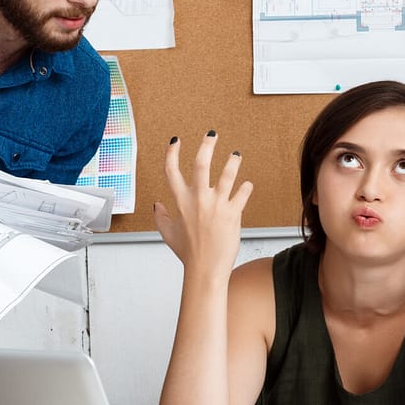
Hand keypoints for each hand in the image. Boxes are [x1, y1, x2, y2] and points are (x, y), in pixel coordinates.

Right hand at [153, 131, 251, 276]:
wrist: (206, 270)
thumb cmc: (188, 254)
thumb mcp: (168, 234)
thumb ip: (161, 217)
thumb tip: (157, 206)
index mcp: (180, 202)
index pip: (171, 170)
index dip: (172, 152)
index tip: (176, 141)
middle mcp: (198, 200)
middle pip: (201, 163)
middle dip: (207, 145)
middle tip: (212, 135)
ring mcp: (217, 205)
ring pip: (227, 174)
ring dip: (233, 162)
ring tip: (236, 156)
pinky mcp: (233, 213)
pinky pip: (243, 193)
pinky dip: (246, 187)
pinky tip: (247, 185)